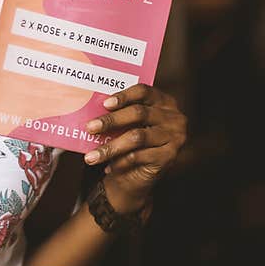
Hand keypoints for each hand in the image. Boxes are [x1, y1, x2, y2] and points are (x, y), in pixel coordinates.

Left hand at [82, 84, 187, 213]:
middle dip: (111, 120)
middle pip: (139, 113)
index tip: (105, 104)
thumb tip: (91, 111)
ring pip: (136, 137)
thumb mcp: (128, 124)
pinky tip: (107, 167)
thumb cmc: (131, 140)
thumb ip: (118, 114)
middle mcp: (173, 117)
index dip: (124, 96)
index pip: (143, 92)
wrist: (142, 173)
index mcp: (163, 101)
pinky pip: (139, 157)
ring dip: (110, 147)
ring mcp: (174, 137)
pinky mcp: (169, 157)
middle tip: (90, 127)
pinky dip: (120, 162)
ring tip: (91, 156)